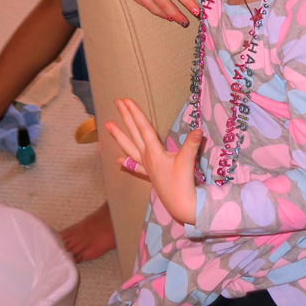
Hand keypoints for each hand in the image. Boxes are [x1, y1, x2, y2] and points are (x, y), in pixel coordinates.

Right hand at [102, 0, 197, 23]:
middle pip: (164, 4)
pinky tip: (152, 8)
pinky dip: (146, 6)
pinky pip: (137, 0)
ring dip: (161, 13)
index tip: (196, 12)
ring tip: (170, 18)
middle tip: (185, 22)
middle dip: (176, 15)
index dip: (188, 3)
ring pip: (150, 5)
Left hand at [104, 98, 200, 223]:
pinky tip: (117, 161)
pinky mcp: (151, 175)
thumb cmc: (182, 184)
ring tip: (107, 125)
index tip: (127, 100)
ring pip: (129, 147)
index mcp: (154, 152)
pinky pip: (135, 166)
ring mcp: (147, 166)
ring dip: (119, 136)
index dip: (135, 113)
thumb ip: (191, 145)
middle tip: (117, 102)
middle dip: (126, 117)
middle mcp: (147, 157)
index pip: (143, 128)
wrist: (181, 205)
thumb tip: (198, 131)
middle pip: (134, 133)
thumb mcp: (188, 162)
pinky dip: (126, 163)